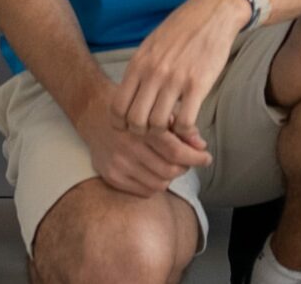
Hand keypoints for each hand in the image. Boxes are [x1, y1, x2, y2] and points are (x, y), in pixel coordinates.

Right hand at [78, 96, 213, 197]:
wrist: (95, 114)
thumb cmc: (134, 110)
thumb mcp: (158, 109)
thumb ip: (181, 127)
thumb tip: (202, 145)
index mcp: (143, 127)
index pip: (175, 151)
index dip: (195, 157)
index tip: (206, 157)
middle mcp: (129, 146)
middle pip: (169, 170)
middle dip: (185, 167)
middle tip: (189, 161)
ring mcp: (118, 163)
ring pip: (158, 184)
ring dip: (170, 177)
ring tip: (171, 165)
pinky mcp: (111, 176)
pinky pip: (143, 192)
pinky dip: (155, 185)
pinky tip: (155, 172)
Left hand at [110, 0, 251, 141]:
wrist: (213, 12)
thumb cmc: (182, 28)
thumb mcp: (151, 44)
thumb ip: (140, 69)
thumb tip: (132, 94)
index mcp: (138, 63)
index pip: (117, 106)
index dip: (121, 124)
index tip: (130, 127)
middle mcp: (153, 73)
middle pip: (135, 121)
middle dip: (142, 132)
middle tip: (153, 130)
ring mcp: (175, 80)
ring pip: (157, 125)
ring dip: (164, 133)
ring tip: (171, 128)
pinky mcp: (197, 85)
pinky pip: (184, 122)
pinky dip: (184, 131)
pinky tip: (188, 125)